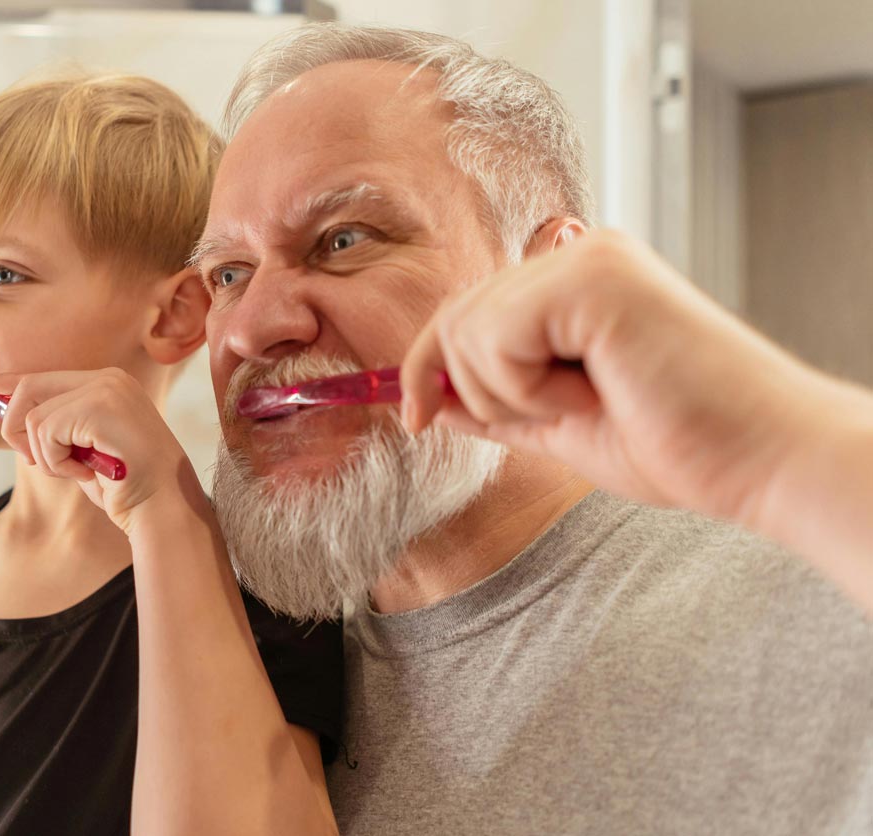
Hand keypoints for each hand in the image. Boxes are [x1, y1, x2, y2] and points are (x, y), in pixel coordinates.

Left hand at [0, 368, 205, 536]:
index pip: (47, 377)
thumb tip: (11, 415)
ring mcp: (105, 389)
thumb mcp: (84, 450)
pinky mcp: (98, 406)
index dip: (13, 383)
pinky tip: (85, 472)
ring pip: (34, 418)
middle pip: (31, 390)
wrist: (161, 506)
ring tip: (79, 471)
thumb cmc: (126, 486)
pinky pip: (46, 432)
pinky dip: (57, 462)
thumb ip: (56, 427)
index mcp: (109, 384)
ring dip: (47, 457)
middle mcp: (108, 378)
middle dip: (19, 431)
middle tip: (42, 464)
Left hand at [400, 229, 825, 526]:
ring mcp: (586, 260)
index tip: (416, 418)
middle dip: (478, 391)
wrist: (757, 461)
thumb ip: (493, 404)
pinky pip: (495, 336)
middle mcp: (578, 256)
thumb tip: (427, 399)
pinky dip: (527, 387)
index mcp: (574, 284)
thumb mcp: (558, 425)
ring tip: (588, 402)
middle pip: (454, 317)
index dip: (426, 366)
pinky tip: (593, 391)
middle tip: (557, 415)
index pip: (465, 311)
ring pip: (466, 329)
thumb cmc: (678, 443)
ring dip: (512, 394)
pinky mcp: (592, 278)